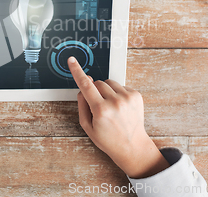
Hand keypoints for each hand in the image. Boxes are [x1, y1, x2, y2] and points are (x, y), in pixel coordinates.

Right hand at [68, 56, 169, 178]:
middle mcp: (115, 102)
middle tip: (98, 105)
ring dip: (106, 91)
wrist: (132, 146)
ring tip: (110, 107)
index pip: (85, 85)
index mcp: (101, 110)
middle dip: (94, 90)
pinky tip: (120, 107)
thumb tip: (83, 87)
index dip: (77, 71)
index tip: (72, 61)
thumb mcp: (87, 126)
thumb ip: (82, 104)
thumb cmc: (108, 139)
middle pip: (97, 83)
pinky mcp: (136, 95)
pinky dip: (117, 93)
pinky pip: (120, 86)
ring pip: (109, 82)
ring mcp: (127, 98)